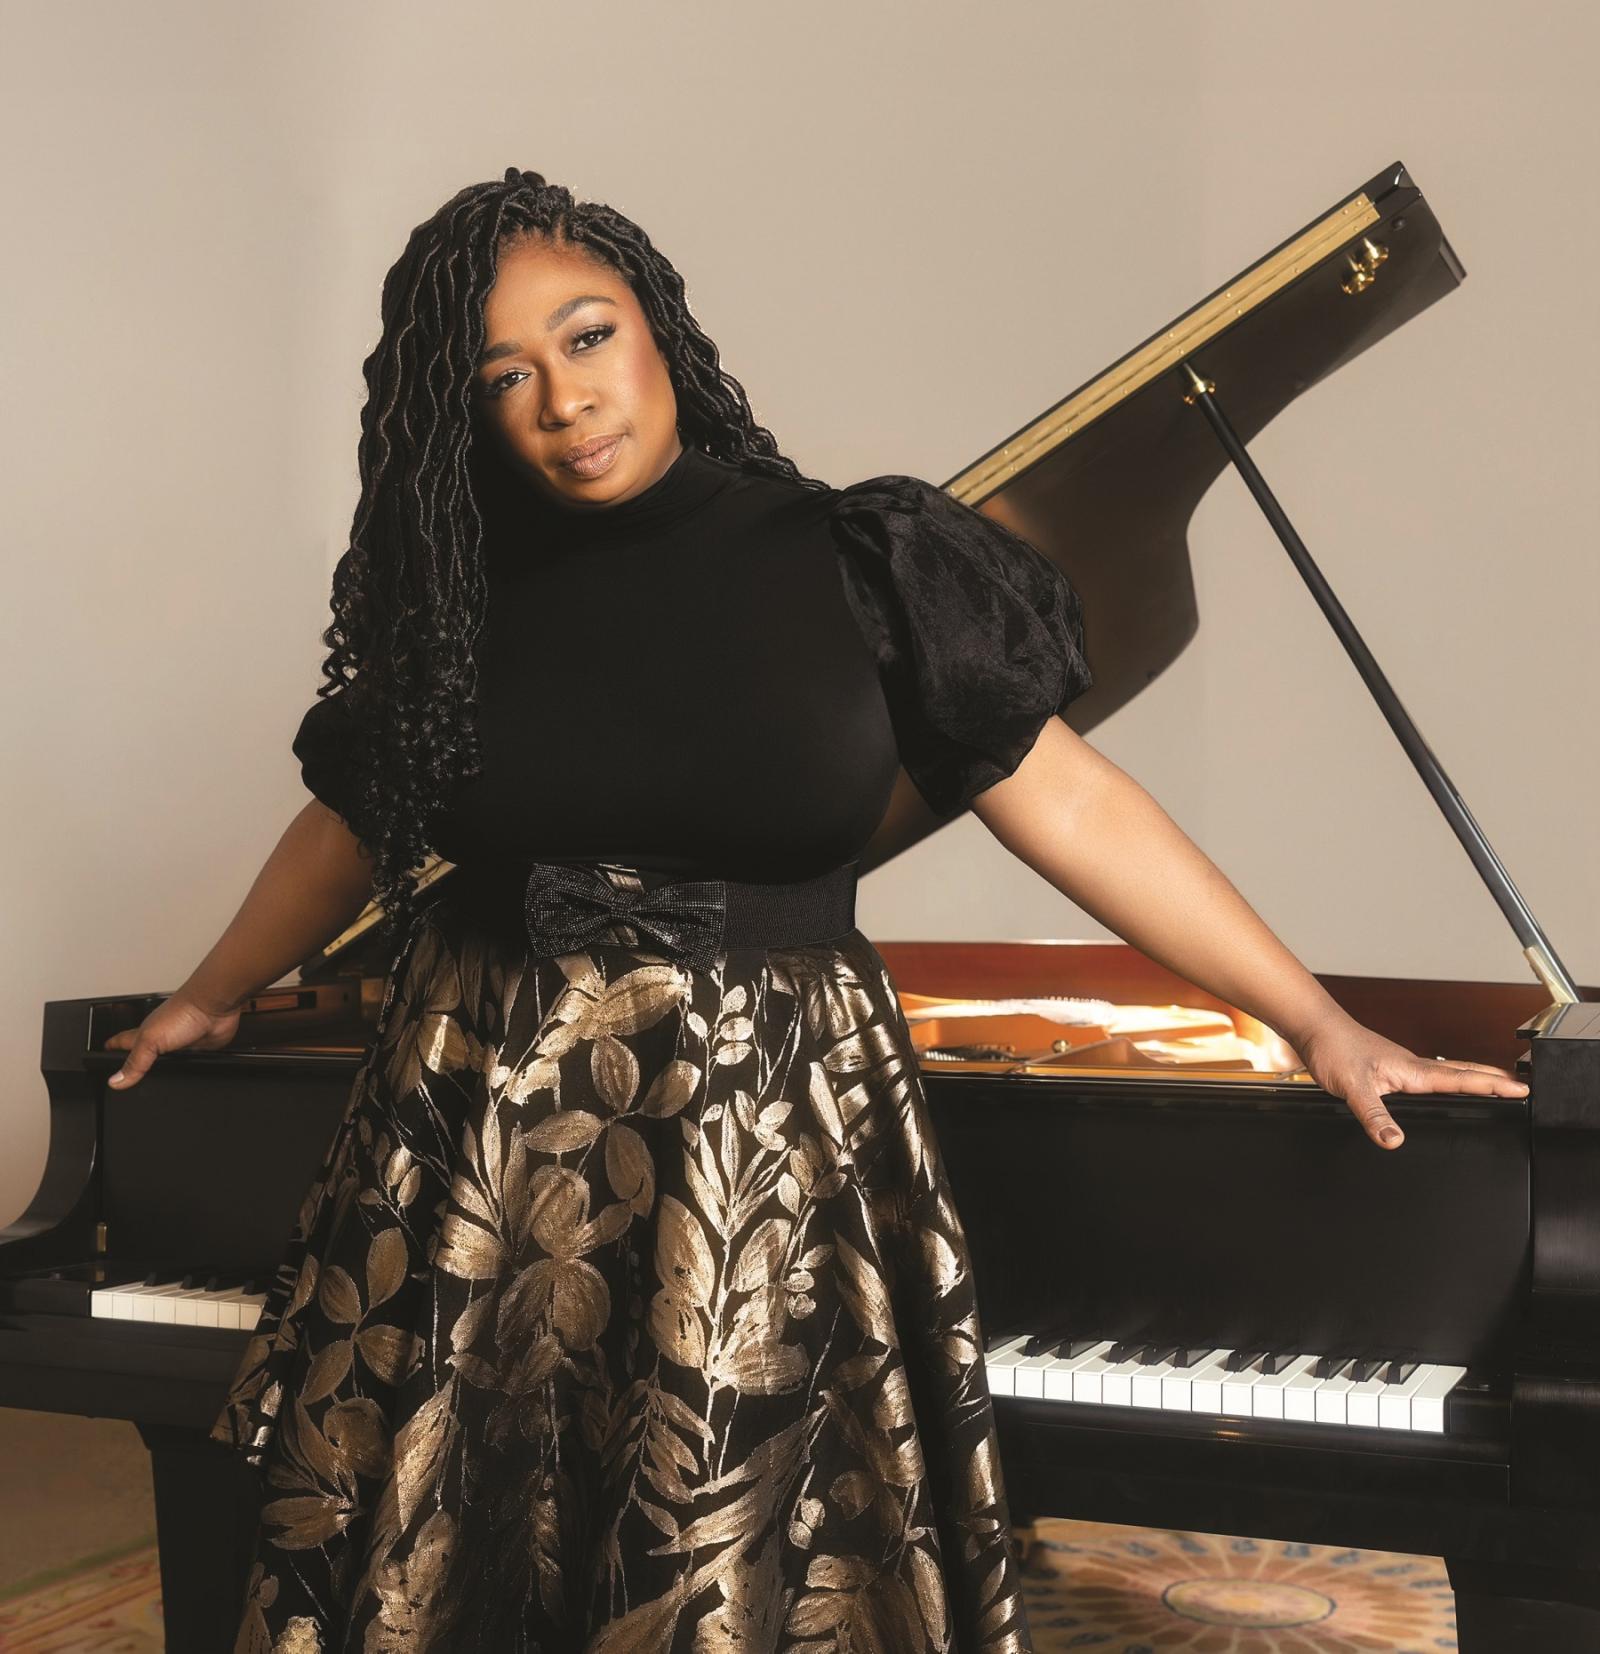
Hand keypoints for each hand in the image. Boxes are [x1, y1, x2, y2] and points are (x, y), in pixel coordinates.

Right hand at [102, 991, 241, 1088]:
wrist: (214, 1007)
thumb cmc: (183, 1012)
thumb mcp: (150, 1040)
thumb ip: (135, 1062)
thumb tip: (115, 1081)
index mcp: (145, 1035)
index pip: (123, 1042)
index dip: (111, 1046)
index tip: (102, 1051)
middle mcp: (162, 1039)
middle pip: (145, 1054)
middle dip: (136, 1062)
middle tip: (125, 1070)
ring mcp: (181, 1045)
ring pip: (168, 1062)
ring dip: (164, 1069)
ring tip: (154, 1078)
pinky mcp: (200, 1050)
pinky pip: (191, 1065)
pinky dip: (188, 1070)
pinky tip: (185, 1075)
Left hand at [1296, 1010, 1528, 1150]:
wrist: (1314, 1028)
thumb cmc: (1333, 1050)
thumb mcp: (1352, 1087)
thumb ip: (1373, 1114)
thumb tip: (1394, 1141)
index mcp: (1412, 1070)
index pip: (1462, 1079)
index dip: (1493, 1086)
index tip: (1522, 1090)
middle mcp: (1411, 1066)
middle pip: (1462, 1072)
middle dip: (1492, 1080)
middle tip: (1521, 1087)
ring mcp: (1401, 1066)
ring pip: (1446, 1072)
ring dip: (1472, 1077)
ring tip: (1492, 1087)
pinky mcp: (1389, 1068)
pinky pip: (1427, 1075)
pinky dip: (1445, 1080)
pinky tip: (1439, 1089)